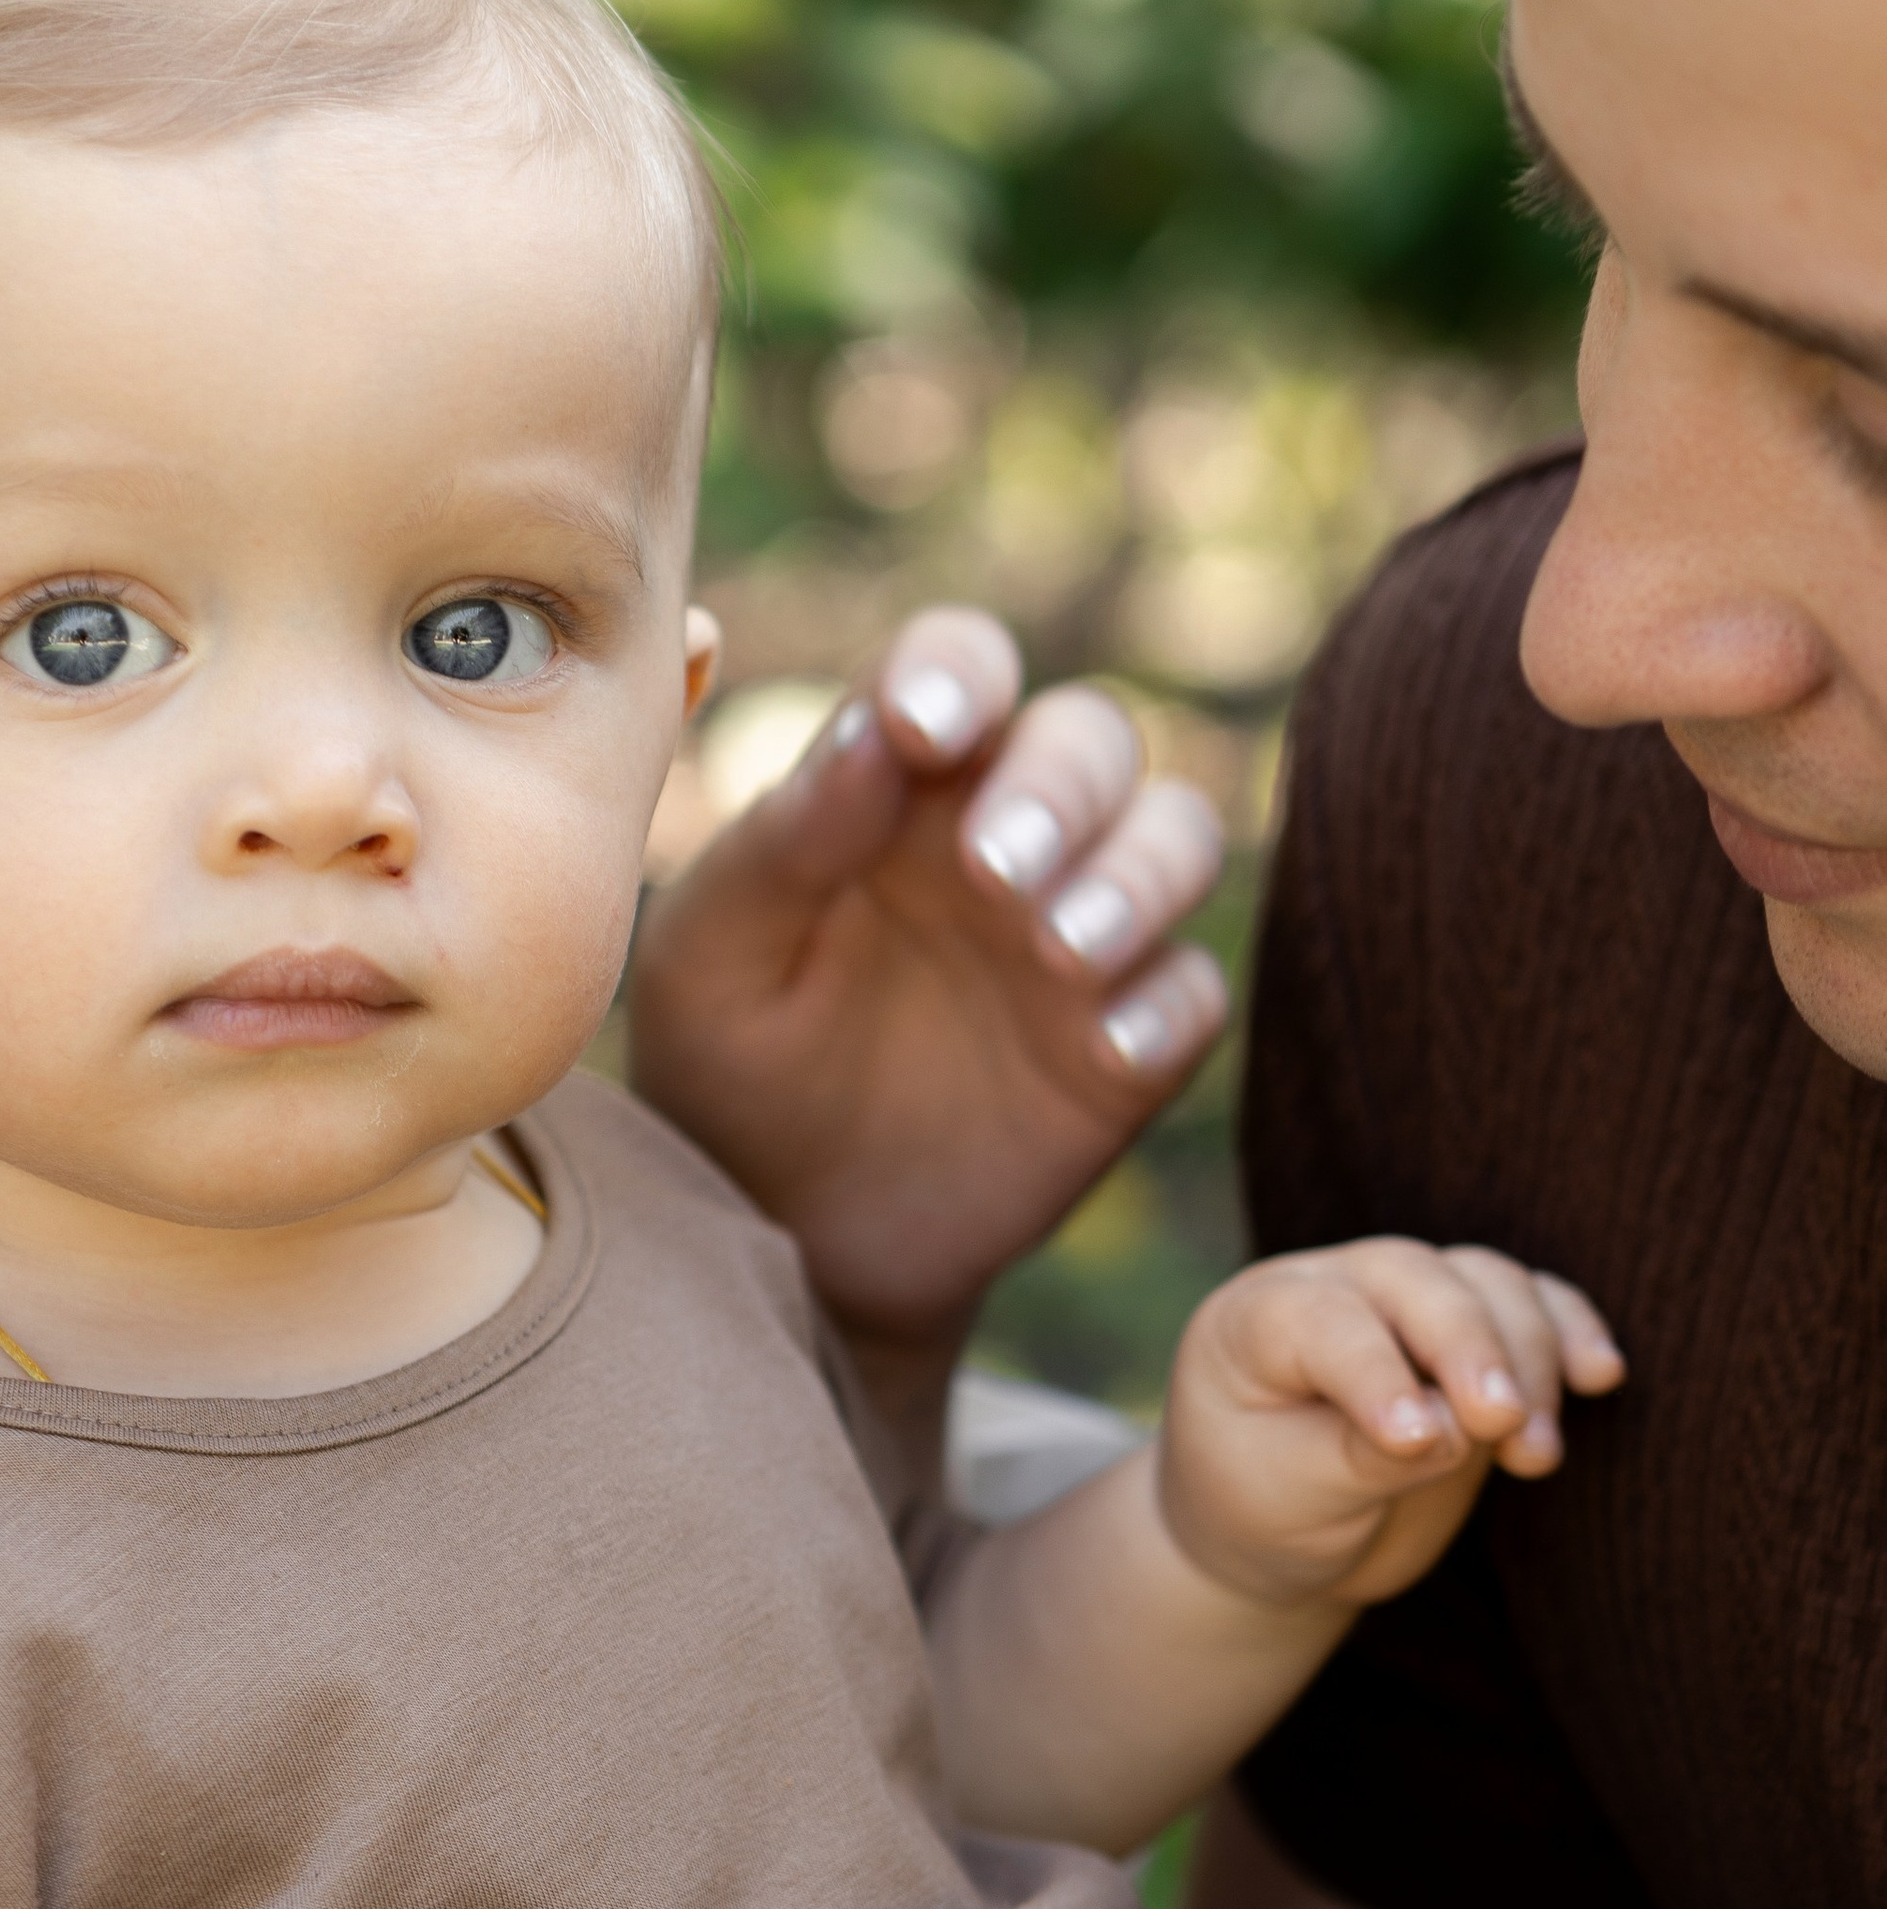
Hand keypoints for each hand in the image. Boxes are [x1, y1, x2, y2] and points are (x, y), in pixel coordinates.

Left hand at [627, 609, 1227, 1348]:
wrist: (781, 1239)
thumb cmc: (729, 1066)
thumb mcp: (715, 956)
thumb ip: (786, 840)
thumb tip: (879, 730)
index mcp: (900, 784)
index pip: (958, 669)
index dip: (959, 672)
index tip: (924, 726)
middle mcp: (1006, 836)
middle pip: (1092, 739)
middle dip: (1062, 786)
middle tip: (996, 868)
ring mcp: (1078, 939)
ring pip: (1177, 839)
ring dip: (1138, 876)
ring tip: (1059, 950)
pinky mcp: (1126, 1051)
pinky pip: (1193, 996)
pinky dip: (1165, 1009)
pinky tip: (1105, 1052)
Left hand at [1159, 1240, 1626, 1613]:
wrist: (1288, 1538)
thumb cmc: (1268, 1513)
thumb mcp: (1290, 1500)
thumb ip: (1362, 1458)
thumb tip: (1454, 1425)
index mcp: (1253, 1321)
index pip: (1325, 1322)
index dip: (1377, 1373)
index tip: (1420, 1443)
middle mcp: (1331, 1287)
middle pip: (1416, 1279)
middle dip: (1471, 1348)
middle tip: (1504, 1424)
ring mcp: (1406, 1300)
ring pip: (1486, 1283)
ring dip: (1529, 1358)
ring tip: (1534, 1456)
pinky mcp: (1471, 1331)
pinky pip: (1533, 1300)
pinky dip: (1570, 1331)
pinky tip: (1599, 1377)